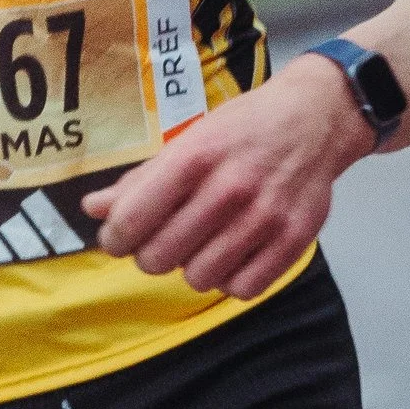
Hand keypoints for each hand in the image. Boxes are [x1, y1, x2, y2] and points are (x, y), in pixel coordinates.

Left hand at [84, 52, 370, 296]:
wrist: (315, 119)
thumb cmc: (243, 129)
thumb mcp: (189, 140)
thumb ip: (142, 179)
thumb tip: (94, 209)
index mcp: (196, 157)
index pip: (133, 219)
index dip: (115, 238)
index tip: (118, 239)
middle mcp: (231, 187)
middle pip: (160, 257)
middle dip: (151, 255)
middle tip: (162, 242)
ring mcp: (266, 216)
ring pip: (199, 278)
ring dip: (192, 268)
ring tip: (202, 246)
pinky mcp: (294, 239)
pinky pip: (243, 289)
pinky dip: (232, 280)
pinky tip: (233, 257)